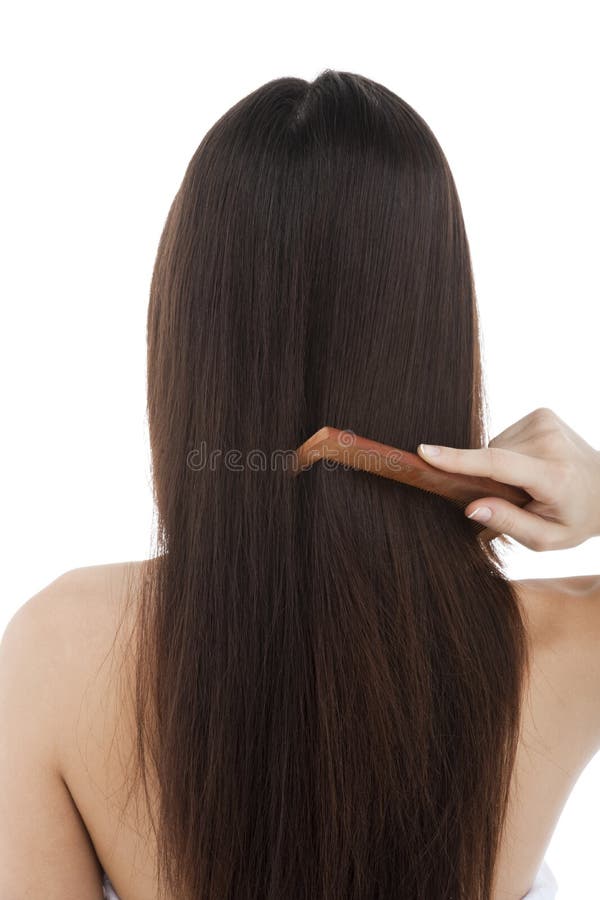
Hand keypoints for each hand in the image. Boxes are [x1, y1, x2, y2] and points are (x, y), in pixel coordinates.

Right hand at [417, 407, 599, 550]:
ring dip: (501, 467)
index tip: (426, 453)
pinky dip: (509, 453)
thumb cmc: (575, 518)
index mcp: (552, 476)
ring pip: (494, 447)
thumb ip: (507, 523)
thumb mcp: (546, 538)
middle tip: (522, 498)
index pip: (497, 464)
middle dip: (491, 481)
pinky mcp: (541, 413)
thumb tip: (470, 507)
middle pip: (491, 459)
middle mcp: (550, 442)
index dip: (458, 460)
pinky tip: (532, 464)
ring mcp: (546, 422)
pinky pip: (503, 437)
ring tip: (531, 482)